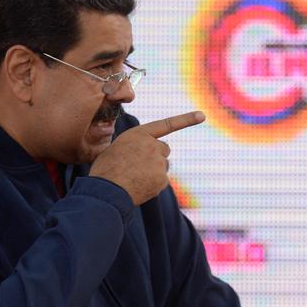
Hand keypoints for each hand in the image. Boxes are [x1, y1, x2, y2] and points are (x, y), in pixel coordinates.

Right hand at [89, 111, 204, 204]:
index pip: (166, 125)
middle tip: (136, 167)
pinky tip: (138, 187)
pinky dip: (152, 185)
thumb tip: (140, 157)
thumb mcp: (115, 148)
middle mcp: (152, 145)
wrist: (106, 190)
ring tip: (133, 178)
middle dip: (155, 157)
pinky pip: (160, 181)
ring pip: (161, 166)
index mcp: (139, 134)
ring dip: (152, 172)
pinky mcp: (162, 178)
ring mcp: (159, 162)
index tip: (202, 116)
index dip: (186, 120)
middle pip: (163, 150)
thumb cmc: (105, 170)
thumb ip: (134, 147)